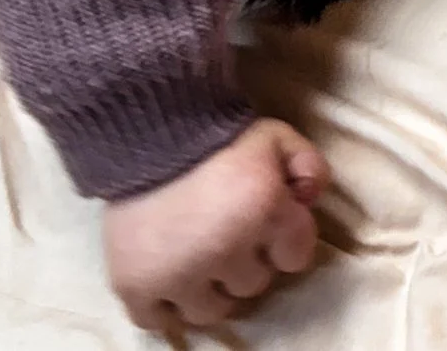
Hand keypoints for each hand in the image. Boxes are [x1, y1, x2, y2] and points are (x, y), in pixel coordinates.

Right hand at [103, 117, 324, 329]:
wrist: (143, 125)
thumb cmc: (216, 134)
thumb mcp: (275, 136)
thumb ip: (308, 165)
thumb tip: (312, 199)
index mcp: (265, 209)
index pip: (297, 258)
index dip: (285, 240)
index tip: (269, 224)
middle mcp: (225, 249)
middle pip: (253, 284)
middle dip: (245, 261)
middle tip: (225, 232)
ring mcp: (178, 273)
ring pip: (210, 310)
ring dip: (207, 288)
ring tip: (195, 256)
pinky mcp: (135, 284)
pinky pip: (156, 321)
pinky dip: (163, 306)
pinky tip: (167, 281)